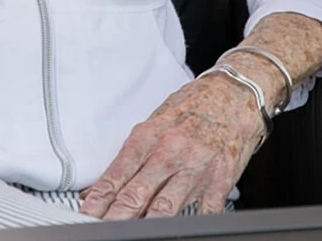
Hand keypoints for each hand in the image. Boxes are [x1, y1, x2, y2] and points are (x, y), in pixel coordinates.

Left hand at [79, 73, 264, 219]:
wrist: (235, 94)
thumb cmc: (194, 106)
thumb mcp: (156, 123)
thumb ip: (132, 157)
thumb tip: (103, 186)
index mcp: (149, 136)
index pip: (116, 175)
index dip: (98, 200)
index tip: (86, 213)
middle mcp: (170, 153)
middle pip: (135, 194)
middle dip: (114, 217)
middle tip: (100, 229)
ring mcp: (195, 169)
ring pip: (165, 208)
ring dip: (146, 226)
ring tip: (133, 234)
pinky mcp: (219, 182)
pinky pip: (202, 212)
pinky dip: (191, 224)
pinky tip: (179, 231)